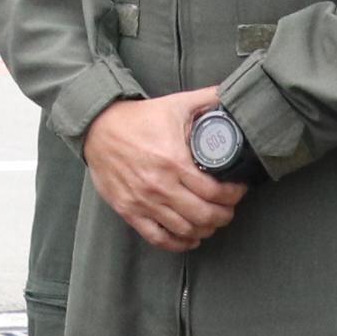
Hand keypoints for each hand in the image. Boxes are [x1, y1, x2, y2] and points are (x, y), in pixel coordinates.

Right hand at [83, 89, 242, 251]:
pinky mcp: (129, 211)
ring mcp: (144, 202)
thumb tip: (233, 92)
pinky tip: (189, 238)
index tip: (238, 190)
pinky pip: (158, 238)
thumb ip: (208, 99)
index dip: (233, 195)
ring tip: (212, 221)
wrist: (98, 128)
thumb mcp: (176, 104)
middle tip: (228, 208)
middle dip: (224, 215)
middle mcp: (160, 186)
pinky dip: (178, 243)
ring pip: (184, 230)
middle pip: (204, 215)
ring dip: (205, 229)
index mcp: (174, 162)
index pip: (215, 192)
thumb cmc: (139, 118)